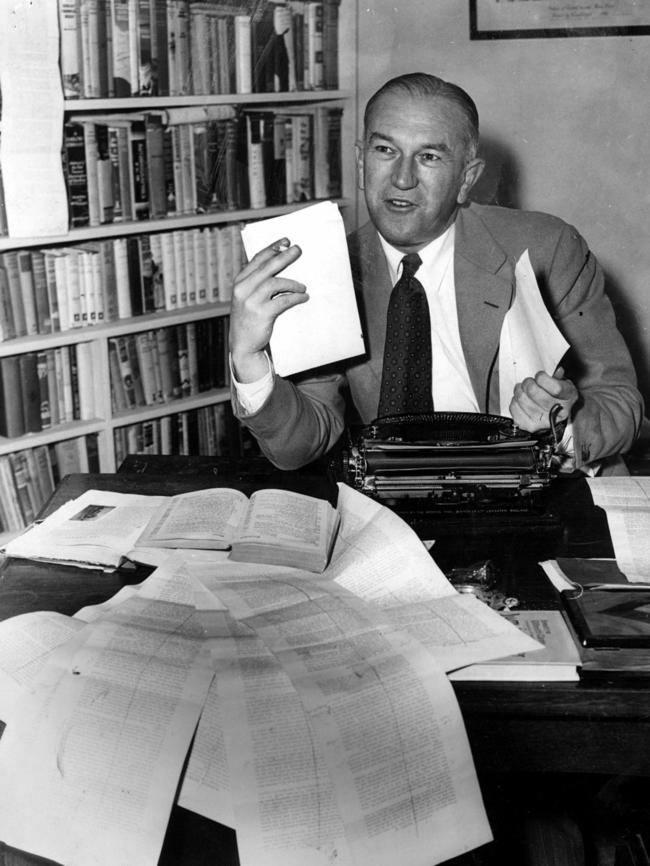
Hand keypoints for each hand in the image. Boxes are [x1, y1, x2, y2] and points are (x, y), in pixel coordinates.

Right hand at [229, 239, 307, 382]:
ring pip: (275, 283)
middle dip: (284, 257)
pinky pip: (282, 300)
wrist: (243, 345)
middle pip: (267, 267)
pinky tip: (303, 298)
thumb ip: (257, 283)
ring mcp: (251, 301)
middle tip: (299, 250)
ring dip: (293, 283)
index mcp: (240, 282)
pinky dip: (295, 298)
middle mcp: (243, 289)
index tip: (286, 242)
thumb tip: (280, 266)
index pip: (257, 259)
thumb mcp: (247, 298)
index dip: (272, 248)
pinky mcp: (261, 314)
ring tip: (303, 287)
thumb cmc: (249, 319)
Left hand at [509, 367, 577, 432]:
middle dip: (528, 382)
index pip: (555, 388)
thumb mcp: (563, 385)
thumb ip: (559, 377)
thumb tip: (558, 371)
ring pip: (522, 399)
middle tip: (528, 382)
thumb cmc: (557, 398)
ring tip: (522, 389)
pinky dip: (514, 401)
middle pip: (534, 392)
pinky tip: (520, 400)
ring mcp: (543, 422)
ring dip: (519, 390)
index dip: (542, 378)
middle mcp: (558, 413)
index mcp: (569, 399)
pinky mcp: (529, 426)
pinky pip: (514, 408)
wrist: (554, 417)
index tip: (539, 376)